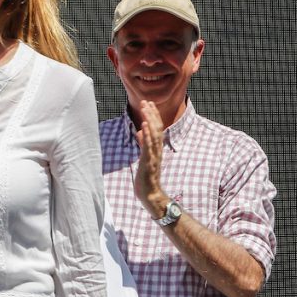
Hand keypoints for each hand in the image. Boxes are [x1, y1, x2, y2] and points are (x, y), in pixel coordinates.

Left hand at [133, 100, 168, 217]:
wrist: (150, 194)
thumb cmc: (146, 177)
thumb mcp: (143, 158)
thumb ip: (143, 145)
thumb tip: (139, 133)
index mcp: (156, 149)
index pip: (156, 129)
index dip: (153, 116)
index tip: (148, 104)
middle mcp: (157, 150)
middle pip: (157, 128)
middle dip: (151, 114)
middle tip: (146, 101)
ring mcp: (153, 156)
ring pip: (154, 135)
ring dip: (149, 120)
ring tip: (145, 108)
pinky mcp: (148, 162)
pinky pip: (148, 147)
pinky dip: (146, 136)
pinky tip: (143, 126)